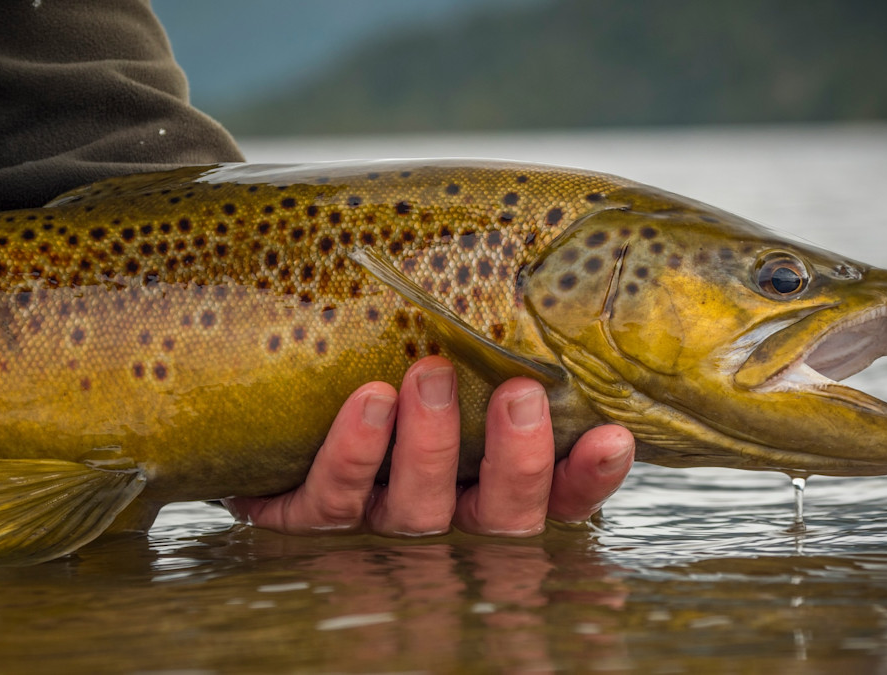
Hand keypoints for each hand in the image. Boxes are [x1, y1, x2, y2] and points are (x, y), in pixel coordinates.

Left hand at [223, 355, 634, 536]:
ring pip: (417, 514)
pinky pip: (331, 502)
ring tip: (428, 375)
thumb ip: (493, 339)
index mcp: (490, 485)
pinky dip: (353, 455)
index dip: (588, 479)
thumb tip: (547, 274)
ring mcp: (376, 522)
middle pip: (499, 522)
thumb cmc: (384, 362)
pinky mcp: (308, 517)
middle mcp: (445, 516)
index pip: (558, 499)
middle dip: (515, 462)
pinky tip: (369, 403)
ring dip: (431, 448)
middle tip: (519, 393)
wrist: (274, 397)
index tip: (612, 435)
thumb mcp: (449, 353)